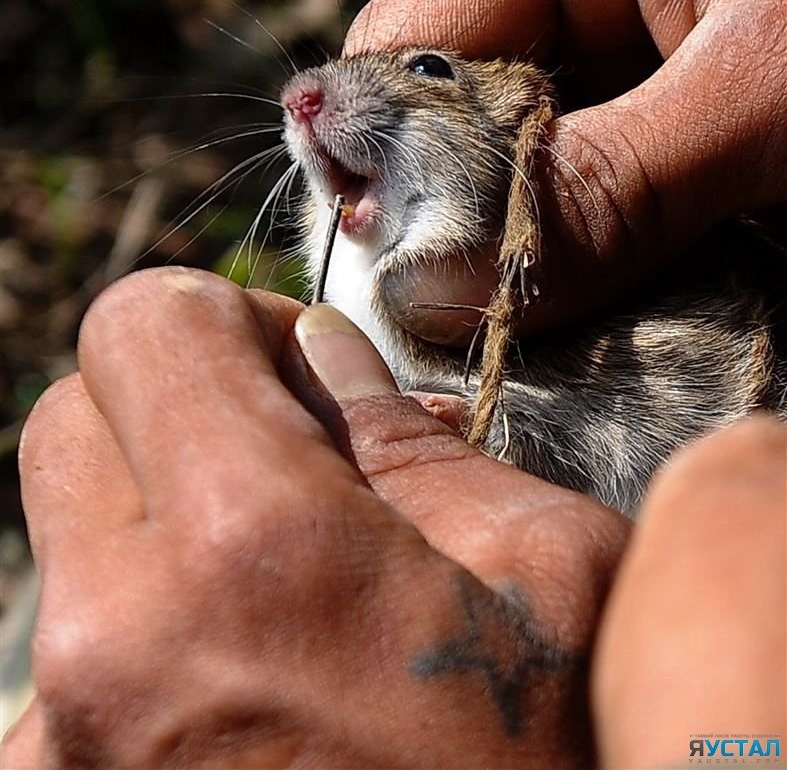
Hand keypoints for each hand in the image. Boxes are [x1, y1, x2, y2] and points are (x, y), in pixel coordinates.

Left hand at [3, 268, 626, 768]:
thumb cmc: (544, 769)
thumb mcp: (544, 571)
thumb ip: (412, 435)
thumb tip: (321, 346)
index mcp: (249, 546)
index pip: (139, 325)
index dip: (215, 314)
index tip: (281, 364)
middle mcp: (110, 642)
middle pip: (69, 414)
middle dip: (168, 405)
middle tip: (275, 457)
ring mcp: (52, 743)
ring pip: (62, 533)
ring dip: (151, 517)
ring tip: (268, 589)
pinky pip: (63, 644)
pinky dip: (136, 619)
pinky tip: (236, 674)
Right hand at [345, 0, 786, 342]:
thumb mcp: (770, 103)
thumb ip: (604, 191)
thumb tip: (437, 288)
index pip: (406, 32)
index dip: (384, 155)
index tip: (405, 272)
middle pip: (450, 79)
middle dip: (457, 194)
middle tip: (477, 303)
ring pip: (512, 117)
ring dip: (523, 211)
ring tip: (540, 294)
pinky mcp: (670, 42)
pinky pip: (581, 132)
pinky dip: (581, 206)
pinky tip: (599, 263)